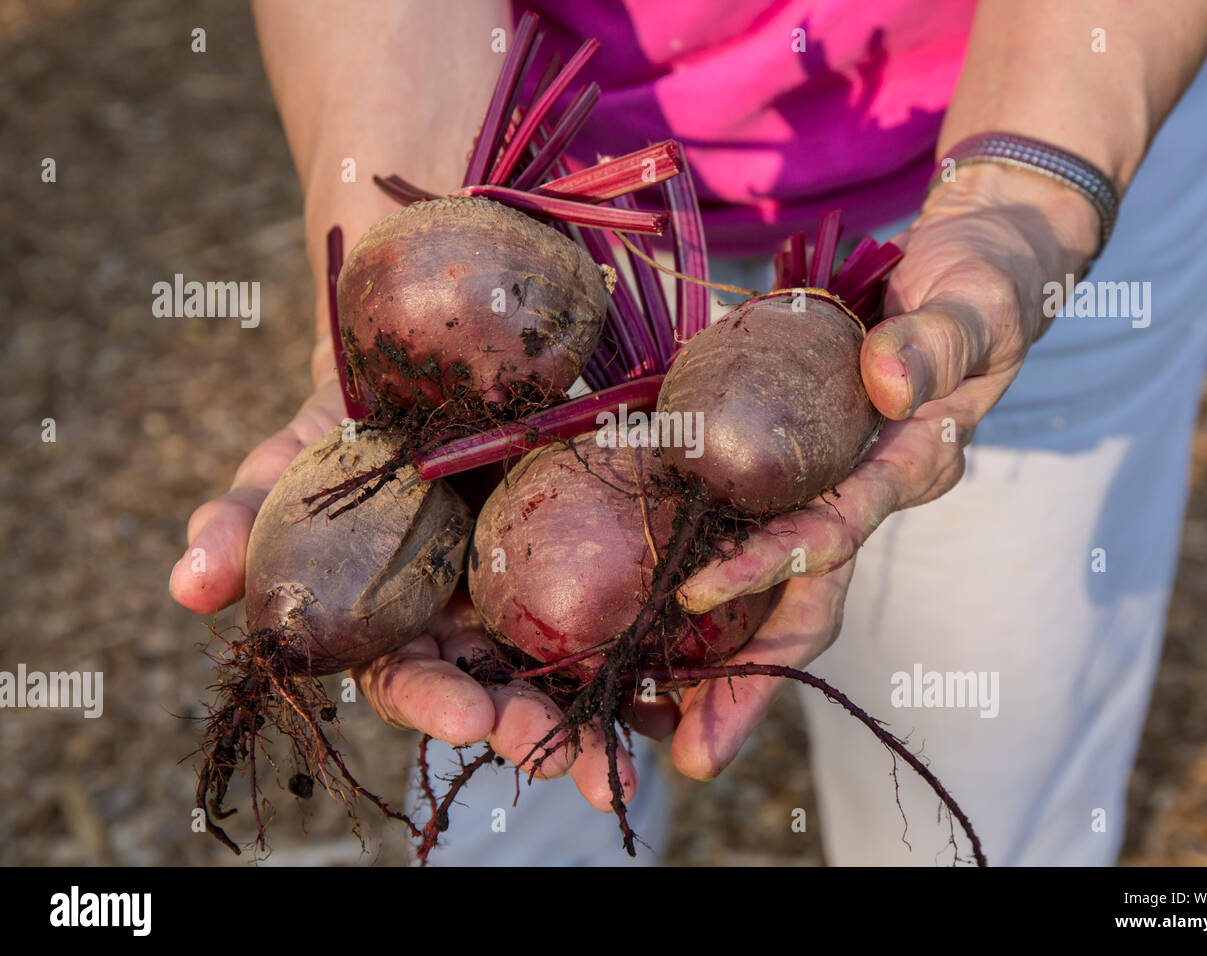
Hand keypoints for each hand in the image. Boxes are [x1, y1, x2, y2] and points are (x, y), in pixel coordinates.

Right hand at [170, 343, 638, 812]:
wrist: (428, 360)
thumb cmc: (347, 419)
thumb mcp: (292, 461)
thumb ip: (244, 518)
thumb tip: (186, 585)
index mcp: (393, 619)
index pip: (409, 678)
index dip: (435, 700)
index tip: (469, 716)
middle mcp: (465, 619)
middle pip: (497, 689)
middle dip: (529, 730)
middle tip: (568, 759)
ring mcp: (530, 593)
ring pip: (565, 667)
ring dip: (599, 715)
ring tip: (633, 752)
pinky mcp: (587, 555)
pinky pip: (622, 609)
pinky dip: (650, 650)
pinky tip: (682, 683)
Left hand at [666, 164, 1097, 775]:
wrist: (972, 273)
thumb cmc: (985, 289)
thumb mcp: (979, 305)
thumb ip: (940, 344)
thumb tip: (886, 386)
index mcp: (905, 470)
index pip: (834, 531)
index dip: (769, 566)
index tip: (697, 592)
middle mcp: (858, 495)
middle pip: (797, 601)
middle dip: (747, 681)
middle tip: (690, 754)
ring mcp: (822, 484)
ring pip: (761, 580)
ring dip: (712, 652)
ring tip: (647, 710)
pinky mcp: (789, 460)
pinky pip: (734, 517)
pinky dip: (691, 561)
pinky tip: (638, 609)